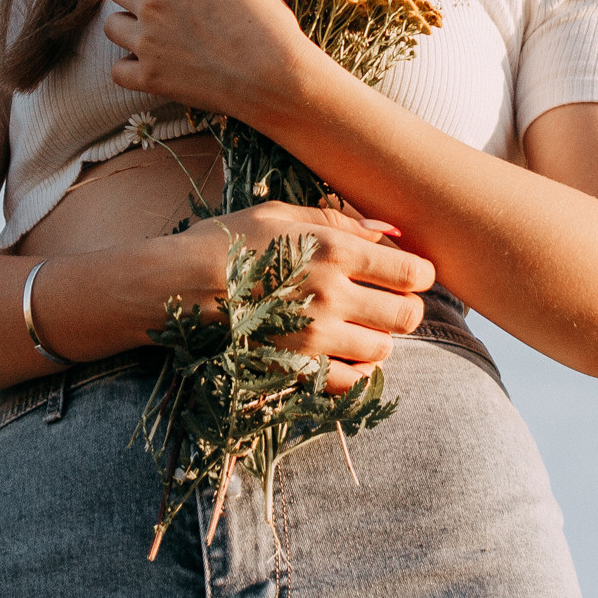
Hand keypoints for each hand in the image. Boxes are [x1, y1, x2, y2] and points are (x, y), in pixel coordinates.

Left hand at [102, 0, 313, 120]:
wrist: (277, 77)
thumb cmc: (269, 23)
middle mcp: (155, 2)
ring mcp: (148, 41)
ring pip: (111, 25)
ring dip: (130, 25)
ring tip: (156, 33)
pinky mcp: (151, 77)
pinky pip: (118, 70)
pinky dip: (131, 67)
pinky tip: (153, 63)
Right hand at [172, 201, 434, 393]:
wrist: (175, 287)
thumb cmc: (228, 241)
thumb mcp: (281, 215)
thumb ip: (340, 221)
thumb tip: (390, 233)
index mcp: (334, 251)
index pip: (412, 273)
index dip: (421, 275)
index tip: (410, 274)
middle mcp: (332, 296)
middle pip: (408, 316)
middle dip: (406, 308)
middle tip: (389, 301)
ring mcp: (315, 338)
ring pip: (383, 350)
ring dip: (380, 339)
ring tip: (358, 325)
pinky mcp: (296, 368)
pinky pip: (350, 382)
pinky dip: (355, 371)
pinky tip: (340, 353)